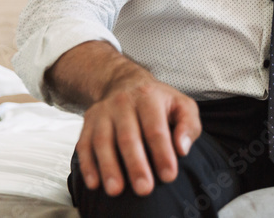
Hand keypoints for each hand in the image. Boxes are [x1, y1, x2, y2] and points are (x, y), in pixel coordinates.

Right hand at [75, 72, 200, 196]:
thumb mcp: (182, 105)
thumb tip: (182, 149)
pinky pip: (84, 144)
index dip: (162, 153)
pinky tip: (95, 183)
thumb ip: (189, 125)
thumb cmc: (159, 101)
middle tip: (144, 189)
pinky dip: (88, 165)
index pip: (155, 128)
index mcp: (149, 97)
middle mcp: (123, 102)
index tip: (168, 176)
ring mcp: (103, 112)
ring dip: (109, 168)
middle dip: (136, 165)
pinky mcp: (88, 123)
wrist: (125, 82)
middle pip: (128, 137)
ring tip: (116, 190)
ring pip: (103, 141)